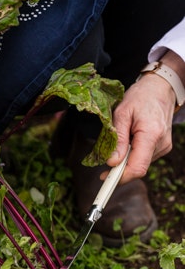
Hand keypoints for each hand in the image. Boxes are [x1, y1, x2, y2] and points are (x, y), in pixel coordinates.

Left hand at [107, 51, 184, 179]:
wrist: (161, 88)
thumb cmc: (141, 96)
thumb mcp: (122, 113)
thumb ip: (117, 139)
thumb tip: (111, 162)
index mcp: (151, 135)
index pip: (137, 168)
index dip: (120, 177)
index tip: (104, 180)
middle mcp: (161, 144)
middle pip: (138, 168)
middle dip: (119, 169)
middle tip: (104, 163)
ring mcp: (164, 147)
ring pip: (140, 164)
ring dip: (126, 159)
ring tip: (123, 139)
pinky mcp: (163, 147)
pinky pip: (144, 158)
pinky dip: (133, 154)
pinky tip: (130, 140)